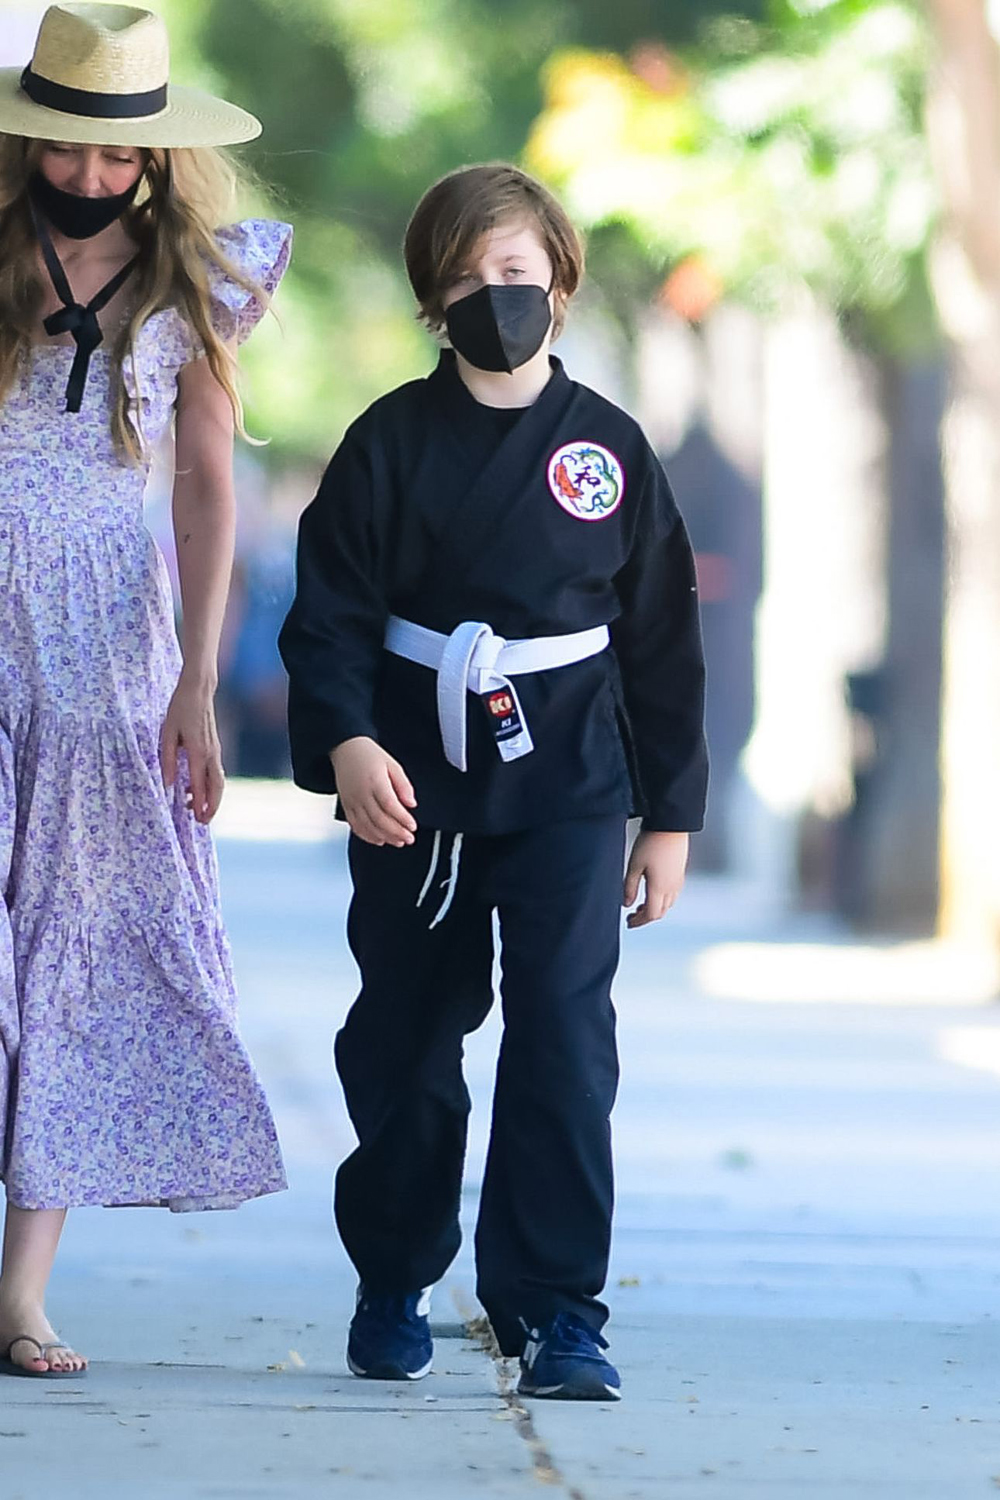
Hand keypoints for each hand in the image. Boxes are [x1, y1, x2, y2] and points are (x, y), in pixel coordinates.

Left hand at [160, 672, 224, 824]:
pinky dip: (209, 785)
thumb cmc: (180, 708)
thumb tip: (169, 783)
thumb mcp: (167, 733)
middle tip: (202, 822)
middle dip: (212, 806)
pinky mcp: (215, 747)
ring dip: (211, 798)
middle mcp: (211, 753)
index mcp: (198, 750)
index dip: (198, 803)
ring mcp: (215, 750)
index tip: (196, 818)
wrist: (199, 690)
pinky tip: (195, 788)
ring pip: (219, 781)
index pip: (200, 783)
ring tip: (197, 810)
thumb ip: (168, 760)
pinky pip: (215, 771)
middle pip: (217, 787)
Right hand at [331, 737, 416, 846]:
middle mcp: (361, 793)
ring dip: (384, 836)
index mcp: (374, 781)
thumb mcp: (392, 765)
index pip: (389, 805)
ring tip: (398, 841)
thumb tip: (412, 804)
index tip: (412, 826)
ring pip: (367, 825)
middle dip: (396, 832)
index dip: (402, 818)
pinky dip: (367, 836)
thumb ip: (403, 785)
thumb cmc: (369, 755)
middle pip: (379, 819)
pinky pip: (355, 825)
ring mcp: (352, 801)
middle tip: (409, 838)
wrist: (345, 749)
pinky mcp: (346, 806)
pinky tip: (379, 840)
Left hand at [623, 831, 688, 928]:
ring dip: (655, 908)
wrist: (671, 825)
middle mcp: (672, 887)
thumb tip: (625, 904)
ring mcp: (678, 880)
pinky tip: (653, 891)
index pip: (651, 915)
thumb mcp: (634, 865)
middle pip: (660, 912)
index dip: (639, 922)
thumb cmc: (651, 842)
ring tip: (641, 904)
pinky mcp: (680, 872)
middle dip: (646, 917)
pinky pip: (672, 894)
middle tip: (633, 915)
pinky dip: (662, 899)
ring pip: (668, 904)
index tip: (629, 922)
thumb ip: (629, 887)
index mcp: (659, 888)